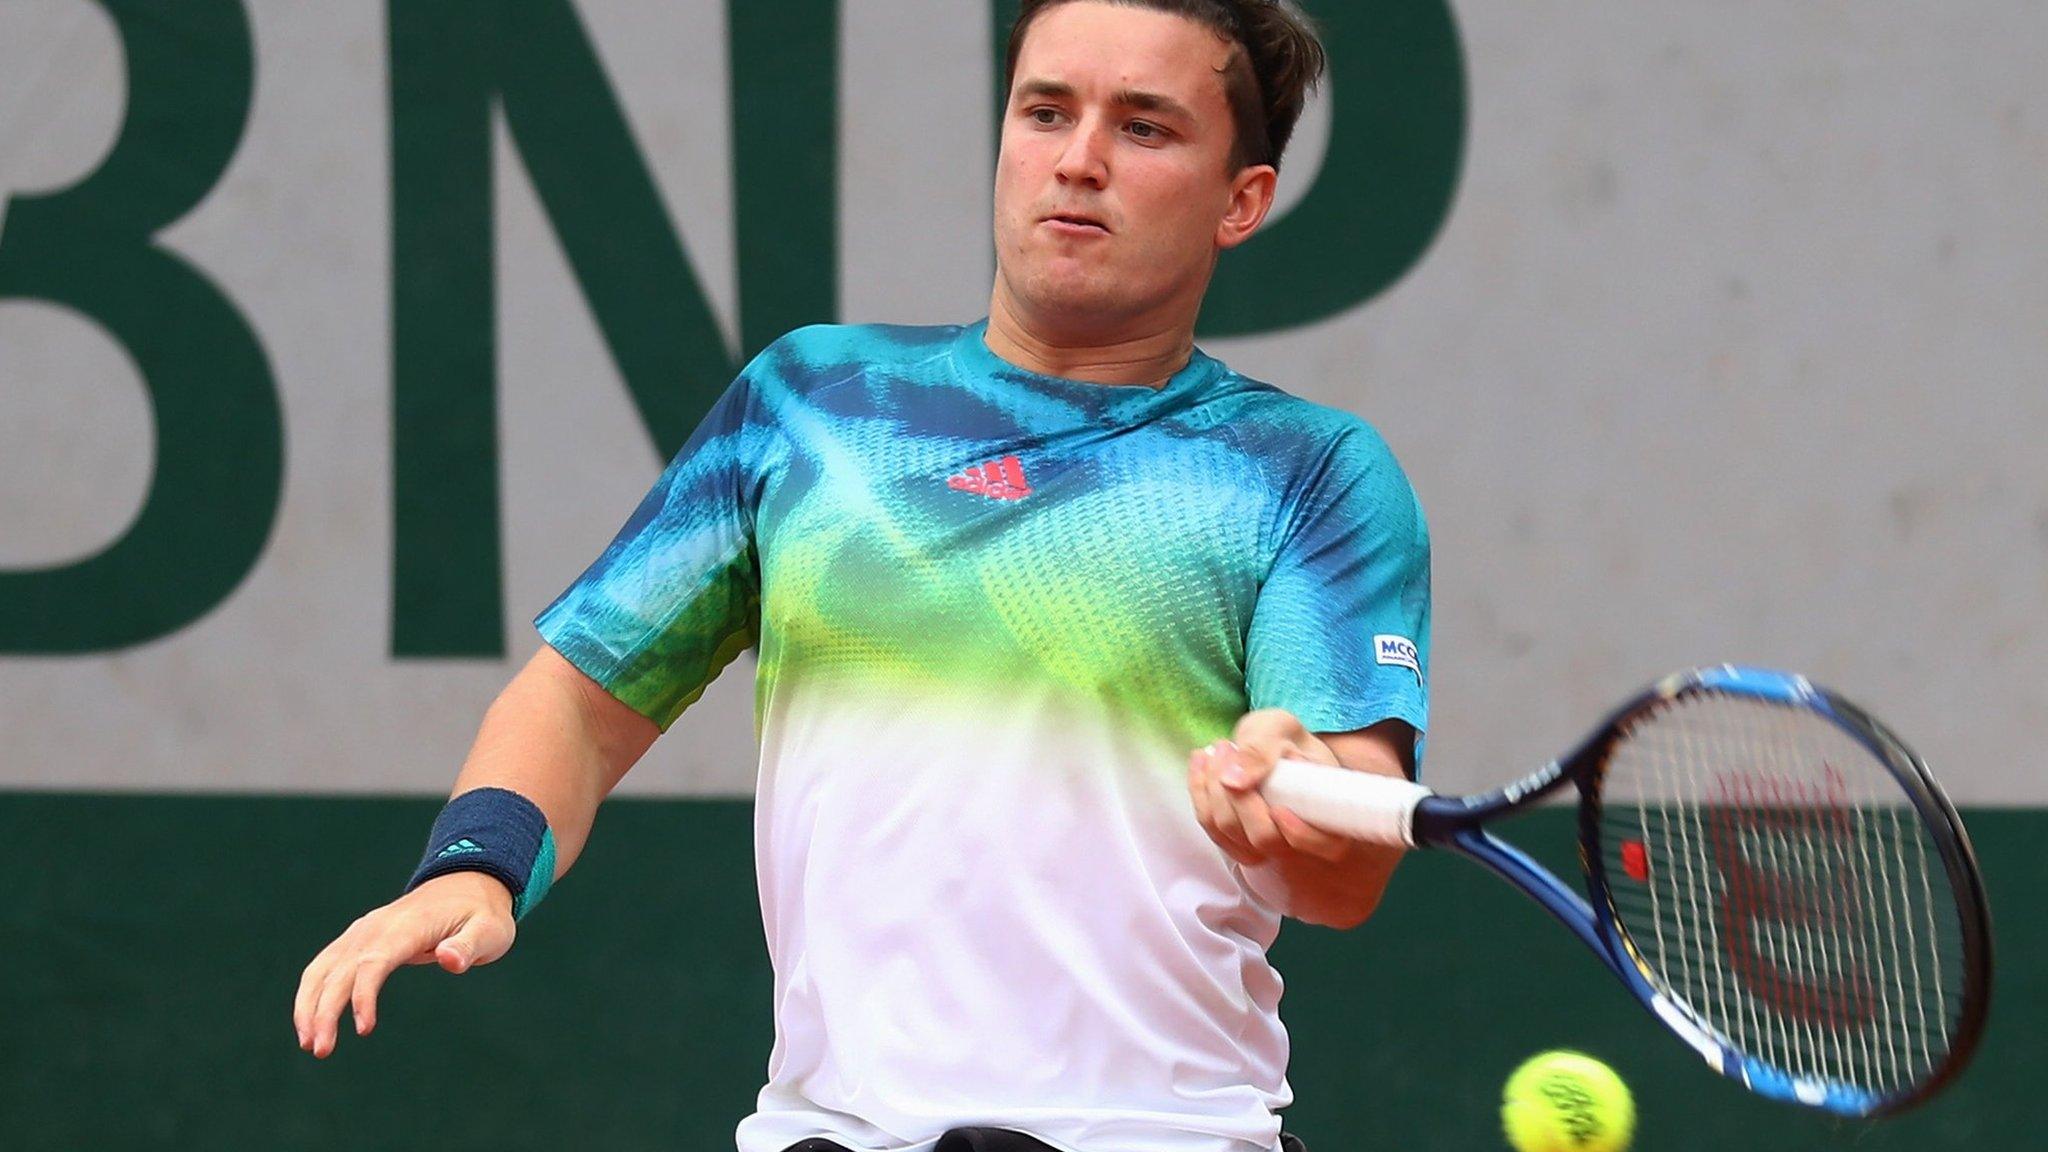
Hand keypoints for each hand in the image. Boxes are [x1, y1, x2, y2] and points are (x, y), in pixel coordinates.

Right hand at [292, 871, 515, 1056]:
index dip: (363, 995)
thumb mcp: (490, 930)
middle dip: (325, 1010)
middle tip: (320, 1050)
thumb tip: (448, 960)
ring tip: (309, 1044)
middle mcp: (376, 927)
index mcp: (407, 927)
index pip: (374, 961)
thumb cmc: (482, 914)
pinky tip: (310, 1023)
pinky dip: (312, 994)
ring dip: (309, 1005)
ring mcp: (363, 932)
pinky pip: (325, 967)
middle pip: (340, 969)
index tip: (363, 1029)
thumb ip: (469, 946)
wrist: (466, 884)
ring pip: (322, 968)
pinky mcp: (358, 940)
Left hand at [1187, 708, 1405, 926]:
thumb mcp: (1279, 728)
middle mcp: (1298, 841)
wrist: (1271, 742)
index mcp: (1329, 817)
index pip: (1324, 845)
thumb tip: (1233, 781)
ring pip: (1230, 832)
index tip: (1279, 808)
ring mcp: (1263, 846)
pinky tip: (1201, 760)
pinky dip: (1199, 791)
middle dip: (1239, 796)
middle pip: (1264, 838)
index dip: (1300, 834)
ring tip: (1217, 749)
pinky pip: (1210, 826)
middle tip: (1229, 747)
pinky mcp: (1234, 840)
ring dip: (1213, 788)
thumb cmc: (1284, 737)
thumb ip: (1261, 750)